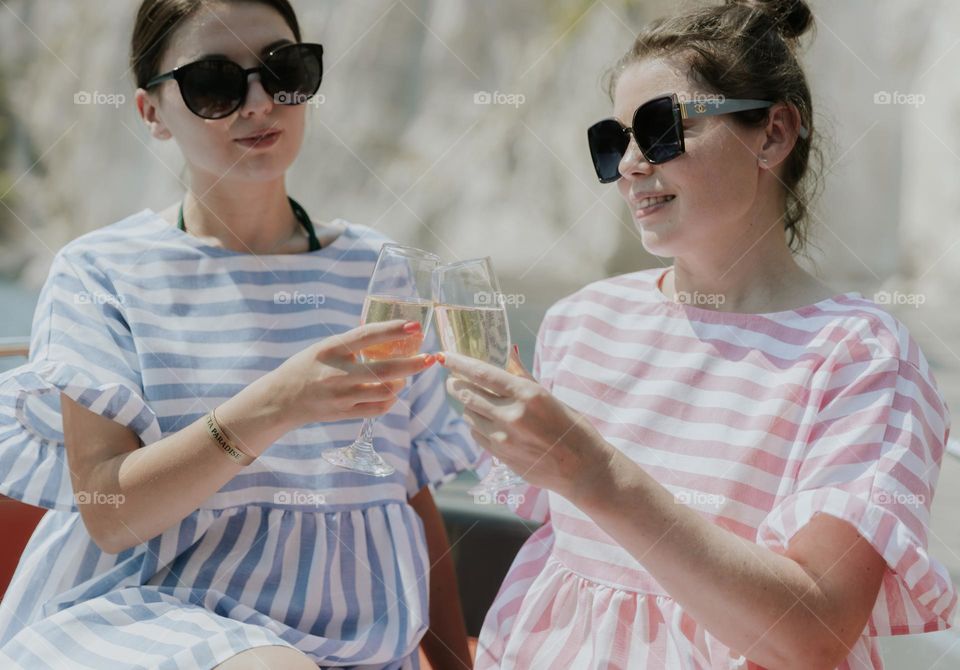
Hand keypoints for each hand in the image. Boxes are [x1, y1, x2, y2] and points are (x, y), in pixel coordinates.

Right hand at [269, 319, 435, 426]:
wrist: (281, 400)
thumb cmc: (305, 368)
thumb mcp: (323, 348)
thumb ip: (351, 343)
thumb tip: (386, 333)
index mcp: (331, 349)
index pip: (367, 336)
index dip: (393, 330)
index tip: (415, 326)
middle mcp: (338, 373)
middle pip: (385, 370)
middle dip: (413, 364)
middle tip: (430, 358)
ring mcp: (342, 396)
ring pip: (385, 391)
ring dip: (402, 383)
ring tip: (406, 375)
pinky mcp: (344, 413)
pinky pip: (377, 408)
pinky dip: (390, 400)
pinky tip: (392, 392)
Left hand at [439, 347, 611, 498]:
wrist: (582, 470)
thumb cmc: (572, 428)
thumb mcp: (550, 397)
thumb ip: (524, 378)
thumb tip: (510, 355)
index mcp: (527, 394)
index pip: (483, 373)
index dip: (459, 363)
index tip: (444, 356)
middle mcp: (511, 415)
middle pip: (468, 394)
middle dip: (455, 384)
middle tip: (452, 380)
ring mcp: (503, 438)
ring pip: (469, 415)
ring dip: (467, 406)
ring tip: (475, 402)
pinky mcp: (500, 456)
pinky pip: (477, 434)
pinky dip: (477, 425)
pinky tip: (487, 422)